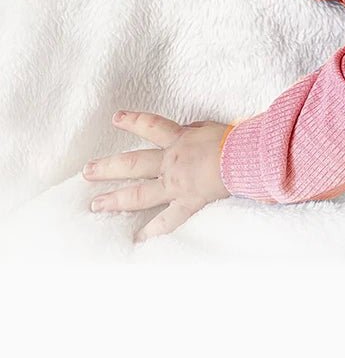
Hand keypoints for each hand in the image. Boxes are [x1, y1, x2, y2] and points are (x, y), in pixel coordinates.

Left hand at [83, 110, 232, 243]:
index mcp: (181, 139)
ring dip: (115, 199)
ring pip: (139, 194)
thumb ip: (199, 129)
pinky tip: (136, 240)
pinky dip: (152, 231)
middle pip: (133, 163)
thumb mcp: (214, 126)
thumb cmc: (236, 138)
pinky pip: (166, 220)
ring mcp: (176, 184)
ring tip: (95, 204)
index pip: (152, 125)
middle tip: (87, 171)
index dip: (133, 120)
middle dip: (108, 167)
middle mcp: (172, 161)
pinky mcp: (187, 202)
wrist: (245, 157)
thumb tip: (192, 130)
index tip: (116, 117)